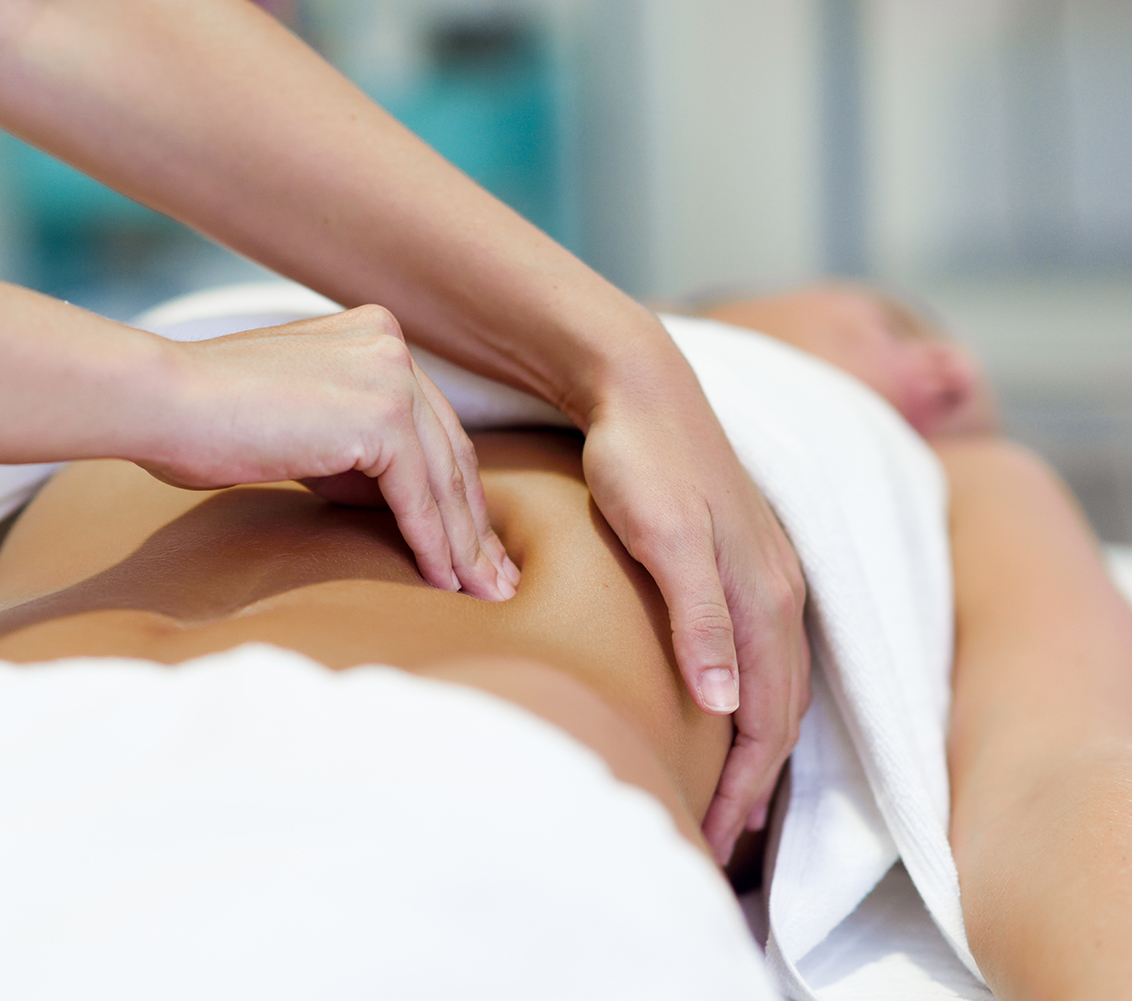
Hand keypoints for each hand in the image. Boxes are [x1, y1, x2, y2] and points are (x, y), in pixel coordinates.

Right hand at [144, 305, 518, 601]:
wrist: (164, 402)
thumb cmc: (206, 422)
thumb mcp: (301, 428)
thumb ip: (352, 449)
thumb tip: (398, 503)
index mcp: (373, 334)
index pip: (431, 426)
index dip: (454, 492)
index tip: (472, 544)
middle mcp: (391, 343)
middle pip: (449, 451)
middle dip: (474, 523)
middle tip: (495, 579)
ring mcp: (389, 374)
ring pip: (443, 478)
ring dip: (465, 545)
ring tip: (483, 594)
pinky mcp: (380, 414)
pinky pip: (418, 495)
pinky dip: (433, 544)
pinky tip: (444, 583)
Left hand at [579, 336, 809, 863]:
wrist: (638, 385)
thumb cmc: (641, 461)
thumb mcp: (665, 539)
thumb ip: (699, 618)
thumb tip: (727, 705)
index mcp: (766, 596)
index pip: (768, 716)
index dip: (743, 783)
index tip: (713, 837)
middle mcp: (779, 590)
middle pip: (781, 710)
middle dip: (753, 781)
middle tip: (716, 839)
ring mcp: (765, 573)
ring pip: (776, 683)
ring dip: (755, 747)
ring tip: (728, 797)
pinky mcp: (740, 559)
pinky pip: (761, 652)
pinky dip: (750, 700)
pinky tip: (724, 710)